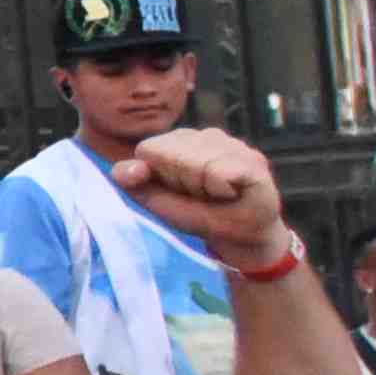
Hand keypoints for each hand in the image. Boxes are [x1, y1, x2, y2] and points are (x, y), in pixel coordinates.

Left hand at [112, 125, 288, 270]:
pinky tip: (234, 193)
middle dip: (181, 183)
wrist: (245, 238)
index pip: (149, 149)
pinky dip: (222, 190)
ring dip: (204, 188)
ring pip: (196, 164)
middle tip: (202, 196)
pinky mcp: (252, 159)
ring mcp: (231, 144)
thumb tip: (123, 170)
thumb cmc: (201, 216)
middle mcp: (205, 136)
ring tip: (219, 195)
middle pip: (171, 155)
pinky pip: (219, 173)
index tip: (178, 191)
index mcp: (178, 142)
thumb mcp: (161, 203)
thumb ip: (136, 184)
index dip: (159, 177)